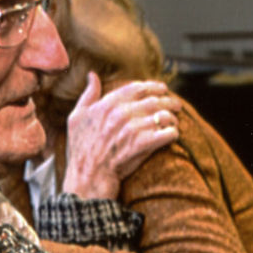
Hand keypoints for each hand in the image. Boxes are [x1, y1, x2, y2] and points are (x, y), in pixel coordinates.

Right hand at [61, 73, 180, 199]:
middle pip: (154, 100)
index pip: (137, 87)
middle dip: (168, 101)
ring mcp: (132, 129)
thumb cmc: (80, 149)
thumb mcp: (76, 118)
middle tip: (177, 105)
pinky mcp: (142, 145)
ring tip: (175, 120)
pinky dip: (173, 132)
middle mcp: (121, 113)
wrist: (87, 177)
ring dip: (172, 117)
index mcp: (107, 104)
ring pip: (163, 115)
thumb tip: (92, 75)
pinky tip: (173, 134)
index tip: (162, 89)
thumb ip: (87, 94)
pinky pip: (167, 133)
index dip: (153, 86)